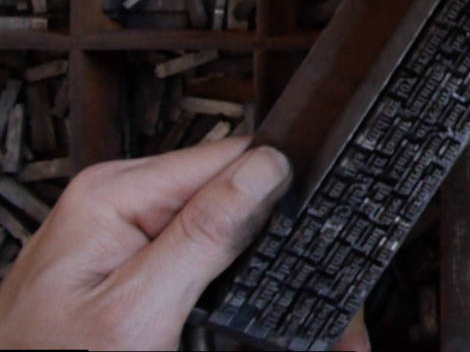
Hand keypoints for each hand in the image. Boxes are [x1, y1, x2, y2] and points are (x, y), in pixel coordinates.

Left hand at [0, 139, 366, 350]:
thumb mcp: (136, 313)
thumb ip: (203, 235)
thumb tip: (267, 167)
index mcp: (115, 195)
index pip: (231, 159)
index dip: (286, 197)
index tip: (322, 239)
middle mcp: (119, 205)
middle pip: (235, 202)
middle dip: (285, 254)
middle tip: (331, 321)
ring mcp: (124, 237)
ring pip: (227, 240)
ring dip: (269, 283)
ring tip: (315, 332)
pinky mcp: (131, 269)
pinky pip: (201, 267)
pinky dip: (237, 299)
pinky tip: (262, 325)